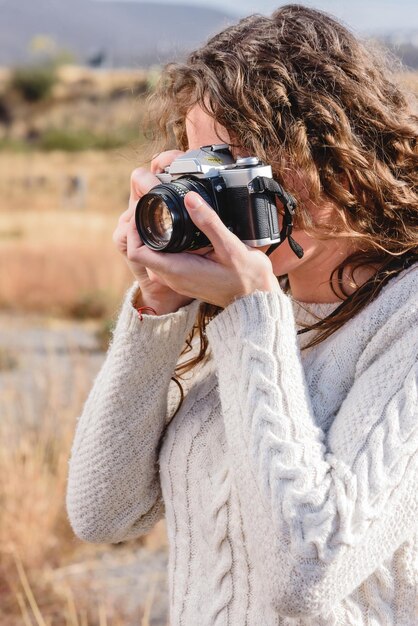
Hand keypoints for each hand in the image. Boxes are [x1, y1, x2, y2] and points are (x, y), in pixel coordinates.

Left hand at [130, 191, 279, 307]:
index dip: (134, 230)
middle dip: (142, 228)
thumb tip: (190, 198)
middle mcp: (172, 278)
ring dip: (152, 236)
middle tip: (153, 207)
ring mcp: (177, 280)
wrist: (255, 299)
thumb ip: (208, 222)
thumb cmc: (246, 276)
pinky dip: (165, 244)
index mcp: (177, 270)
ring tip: (164, 215)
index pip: (136, 252)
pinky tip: (179, 230)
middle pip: (141, 252)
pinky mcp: (184, 278)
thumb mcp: (229, 246)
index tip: (144, 212)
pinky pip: (165, 260)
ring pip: (152, 256)